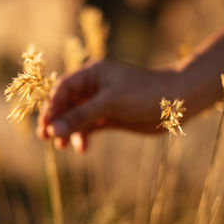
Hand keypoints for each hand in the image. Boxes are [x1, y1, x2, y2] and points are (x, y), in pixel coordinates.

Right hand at [37, 59, 178, 151]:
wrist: (177, 103)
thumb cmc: (144, 94)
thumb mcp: (109, 103)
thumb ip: (81, 116)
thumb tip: (54, 130)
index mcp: (91, 74)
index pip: (62, 89)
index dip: (51, 107)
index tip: (45, 125)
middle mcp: (93, 87)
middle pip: (66, 103)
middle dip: (57, 120)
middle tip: (46, 137)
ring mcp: (101, 102)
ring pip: (76, 117)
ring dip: (68, 131)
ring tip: (62, 147)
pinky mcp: (109, 116)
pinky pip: (89, 126)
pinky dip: (83, 136)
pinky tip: (82, 149)